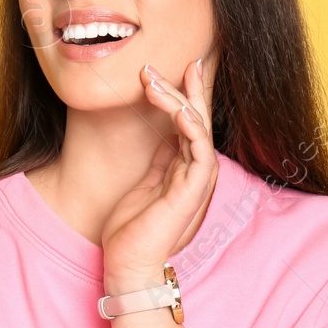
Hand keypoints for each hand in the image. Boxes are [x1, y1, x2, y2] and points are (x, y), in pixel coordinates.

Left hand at [101, 57, 216, 292]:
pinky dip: (189, 124)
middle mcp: (196, 170)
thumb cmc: (133, 229)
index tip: (169, 67)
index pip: (190, 121)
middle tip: (160, 63)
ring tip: (152, 79)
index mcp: (185, 168)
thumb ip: (159, 158)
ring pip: (196, 126)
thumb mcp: (146, 183)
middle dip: (183, 87)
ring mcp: (197, 179)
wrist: (130, 264)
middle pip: (197, 117)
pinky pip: (197, 148)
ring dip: (177, 99)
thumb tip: (163, 129)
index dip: (183, 93)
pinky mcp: (192, 189)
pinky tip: (176, 107)